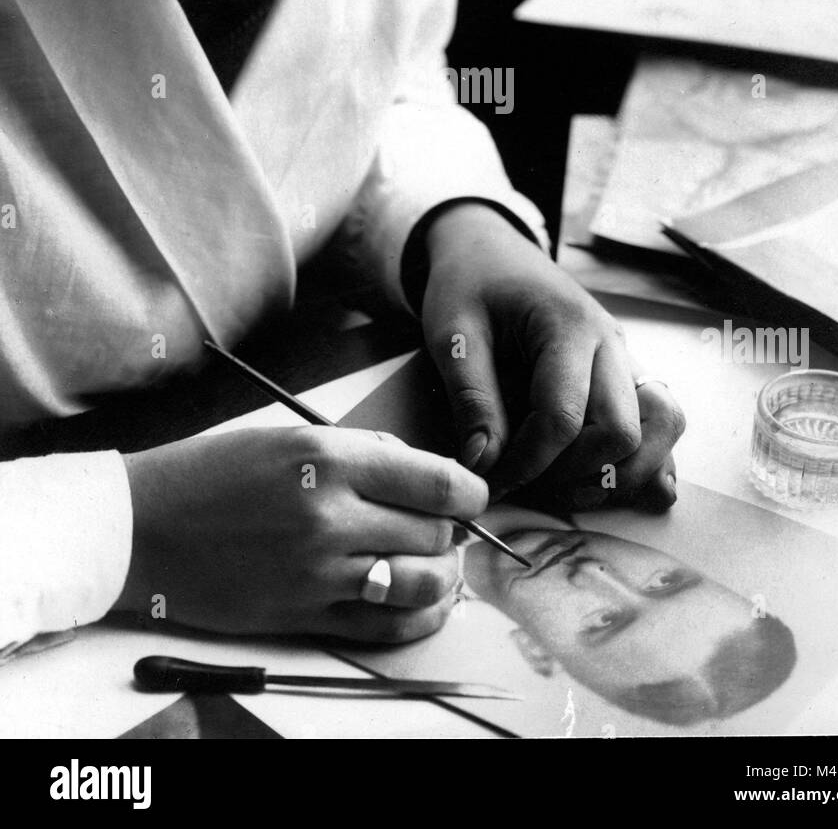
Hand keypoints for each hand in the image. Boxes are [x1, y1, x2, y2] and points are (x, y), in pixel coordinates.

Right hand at [116, 426, 487, 640]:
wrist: (142, 526)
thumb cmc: (210, 473)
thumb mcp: (288, 434)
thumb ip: (359, 451)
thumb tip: (417, 469)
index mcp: (327, 460)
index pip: (438, 483)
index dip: (470, 494)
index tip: (470, 497)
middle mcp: (329, 517)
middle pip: (434, 534)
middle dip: (451, 531)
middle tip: (444, 526)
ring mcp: (316, 573)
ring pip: (419, 583)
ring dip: (443, 576)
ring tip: (441, 565)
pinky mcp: (301, 616)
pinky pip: (383, 628)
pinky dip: (418, 618)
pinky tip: (425, 604)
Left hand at [421, 203, 685, 509]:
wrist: (491, 249)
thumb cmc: (470, 284)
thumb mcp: (452, 333)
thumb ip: (470, 399)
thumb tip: (484, 467)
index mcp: (568, 325)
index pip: (563, 418)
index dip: (527, 464)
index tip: (490, 482)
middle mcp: (610, 342)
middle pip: (622, 432)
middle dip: (574, 473)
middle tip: (527, 483)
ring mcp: (625, 356)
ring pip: (662, 426)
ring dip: (621, 470)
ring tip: (566, 485)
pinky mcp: (625, 371)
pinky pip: (660, 419)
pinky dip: (645, 456)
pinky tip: (606, 479)